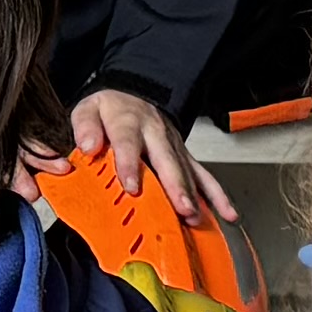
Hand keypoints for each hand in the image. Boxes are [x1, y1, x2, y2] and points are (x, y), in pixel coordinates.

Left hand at [48, 84, 232, 224]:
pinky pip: (203, 174)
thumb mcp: (89, 109)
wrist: (135, 94)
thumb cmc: (111, 110)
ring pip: (186, 170)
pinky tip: (226, 213)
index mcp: (127, 122)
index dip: (130, 165)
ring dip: (193, 194)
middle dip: (174, 185)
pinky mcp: (184, 155)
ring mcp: (173, 145)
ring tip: (195, 216)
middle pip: (166, 160)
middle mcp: (155, 133)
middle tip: (179, 207)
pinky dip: (216, 195)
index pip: (128, 143)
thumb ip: (85, 126)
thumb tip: (87, 145)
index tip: (132, 187)